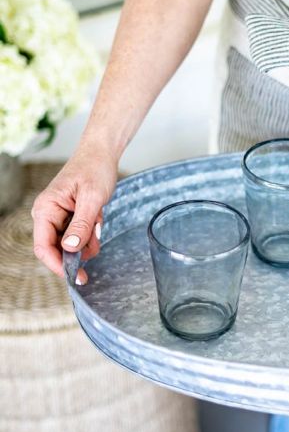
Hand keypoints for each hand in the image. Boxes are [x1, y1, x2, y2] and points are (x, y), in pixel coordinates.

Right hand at [32, 144, 117, 284]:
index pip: (43, 246)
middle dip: (77, 253)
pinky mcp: (71, 217)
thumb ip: (81, 224)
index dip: (57, 264)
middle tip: (95, 252)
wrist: (102, 154)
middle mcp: (48, 214)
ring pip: (71, 244)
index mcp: (46, 209)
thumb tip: (69, 248)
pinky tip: (99, 218)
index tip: (75, 276)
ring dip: (88, 241)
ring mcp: (59, 216)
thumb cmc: (94, 170)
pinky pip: (80, 235)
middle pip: (57, 248)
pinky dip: (92, 232)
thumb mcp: (91, 199)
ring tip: (99, 221)